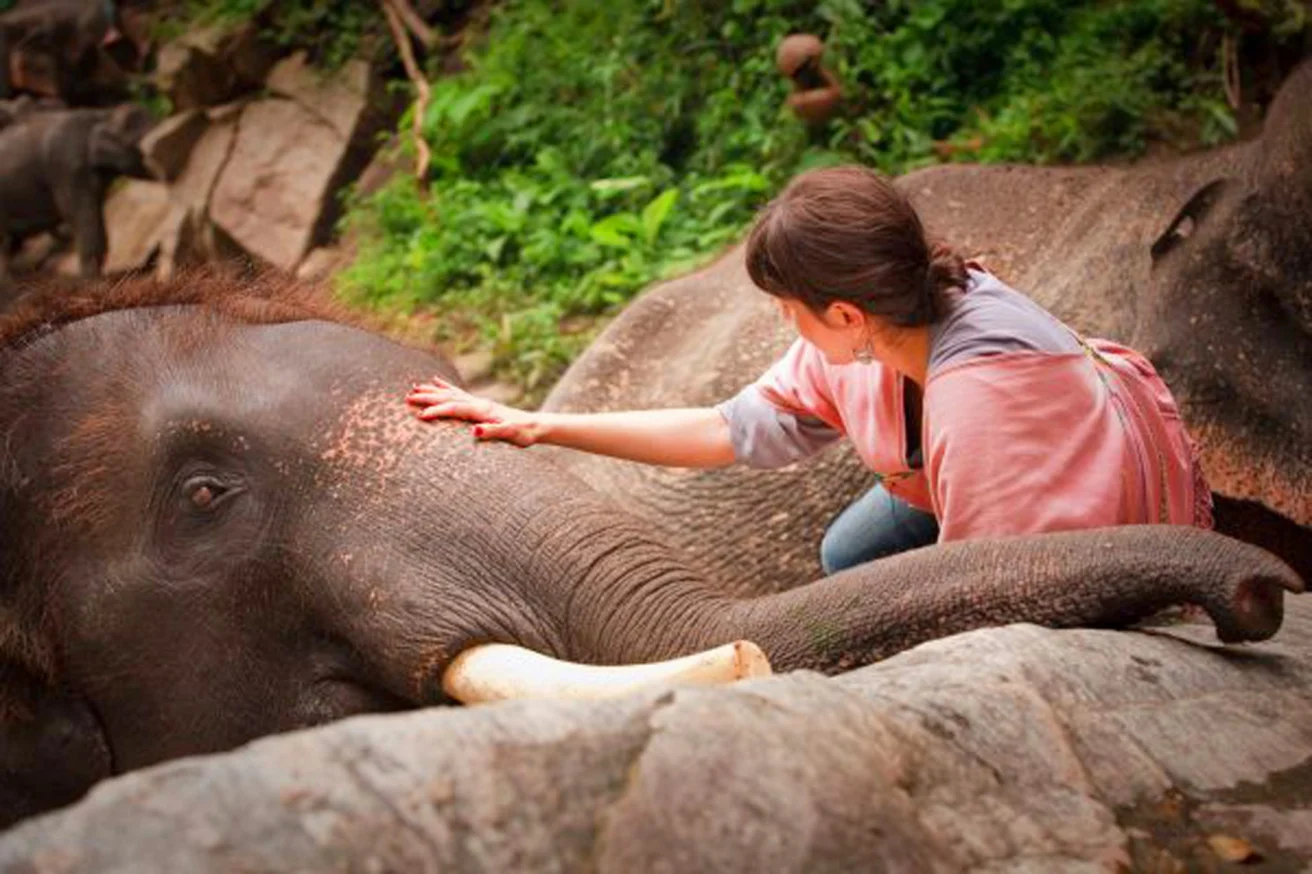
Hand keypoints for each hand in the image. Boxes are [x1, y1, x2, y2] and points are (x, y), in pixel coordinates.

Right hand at [405, 376, 542, 446]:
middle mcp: (478, 403)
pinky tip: (435, 381)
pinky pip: (457, 393)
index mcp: (482, 410)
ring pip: (450, 393)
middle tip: (407, 398)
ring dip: (432, 391)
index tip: (420, 416)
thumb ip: (494, 432)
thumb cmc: (524, 433)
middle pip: (448, 398)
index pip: (455, 409)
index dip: (438, 412)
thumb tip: (474, 431)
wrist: (535, 425)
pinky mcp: (479, 404)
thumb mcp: (511, 435)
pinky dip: (444, 387)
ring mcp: (478, 402)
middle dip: (427, 398)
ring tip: (414, 387)